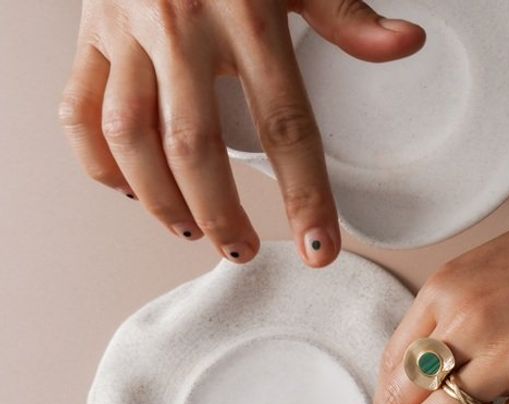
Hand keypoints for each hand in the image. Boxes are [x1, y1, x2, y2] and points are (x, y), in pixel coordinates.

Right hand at [60, 0, 423, 265]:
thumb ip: (347, 16)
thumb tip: (406, 44)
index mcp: (249, 22)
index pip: (286, 126)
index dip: (304, 196)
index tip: (320, 249)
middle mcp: (183, 31)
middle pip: (193, 146)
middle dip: (219, 214)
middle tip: (242, 251)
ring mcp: (128, 34)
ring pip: (129, 136)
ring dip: (158, 198)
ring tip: (189, 230)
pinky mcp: (90, 37)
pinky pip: (78, 111)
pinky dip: (99, 162)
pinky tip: (131, 187)